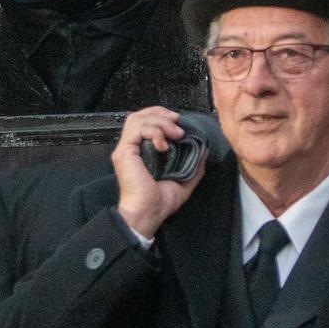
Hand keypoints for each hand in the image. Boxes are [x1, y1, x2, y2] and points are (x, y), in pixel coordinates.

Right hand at [113, 107, 205, 240]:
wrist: (147, 213)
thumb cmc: (160, 202)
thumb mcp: (184, 181)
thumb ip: (194, 166)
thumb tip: (204, 150)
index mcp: (141, 151)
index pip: (146, 121)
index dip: (162, 116)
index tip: (179, 123)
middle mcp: (131, 147)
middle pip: (140, 115)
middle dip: (161, 114)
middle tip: (178, 122)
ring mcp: (126, 149)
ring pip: (138, 119)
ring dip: (160, 121)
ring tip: (175, 134)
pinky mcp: (124, 152)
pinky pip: (138, 129)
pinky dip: (154, 131)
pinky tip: (164, 145)